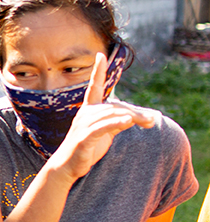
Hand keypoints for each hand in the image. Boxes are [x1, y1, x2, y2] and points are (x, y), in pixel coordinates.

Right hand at [50, 54, 155, 182]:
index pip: (94, 87)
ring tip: (148, 122)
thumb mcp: (104, 132)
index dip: (97, 71)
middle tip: (153, 119)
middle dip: (134, 112)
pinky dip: (116, 123)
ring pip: (111, 115)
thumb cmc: (86, 148)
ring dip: (131, 117)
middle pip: (114, 106)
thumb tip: (135, 116)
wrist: (67, 166)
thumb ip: (117, 122)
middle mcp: (84, 114)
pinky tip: (128, 121)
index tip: (100, 55)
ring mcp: (83, 126)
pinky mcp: (83, 138)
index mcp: (88, 110)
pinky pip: (102, 128)